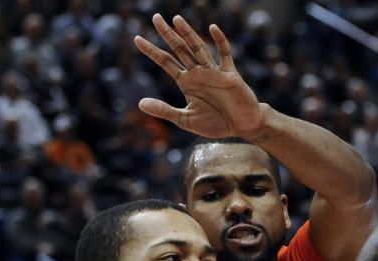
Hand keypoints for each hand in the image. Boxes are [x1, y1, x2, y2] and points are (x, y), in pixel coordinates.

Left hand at [134, 14, 263, 138]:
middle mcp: (198, 73)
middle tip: (155, 17)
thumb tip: (140, 104)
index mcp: (186, 82)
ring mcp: (213, 72)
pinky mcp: (230, 74)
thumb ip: (164, 110)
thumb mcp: (185, 119)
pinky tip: (212, 28)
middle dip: (167, 34)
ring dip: (188, 34)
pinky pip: (224, 54)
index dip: (151, 51)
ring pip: (199, 48)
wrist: (241, 127)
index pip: (165, 62)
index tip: (137, 38)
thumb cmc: (215, 124)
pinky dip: (220, 41)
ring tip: (176, 19)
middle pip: (180, 49)